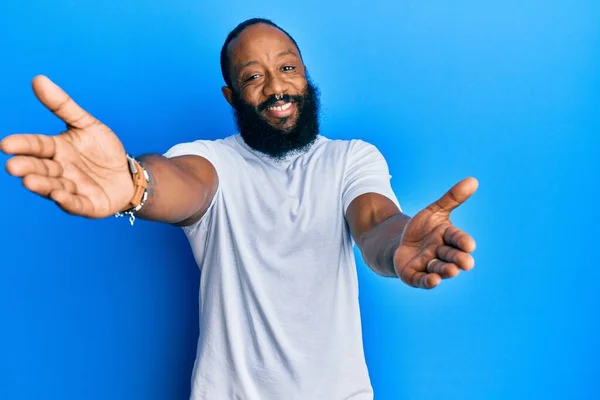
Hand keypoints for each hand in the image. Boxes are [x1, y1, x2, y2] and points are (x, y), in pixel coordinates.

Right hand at [1, 75, 133, 217]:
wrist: (127, 175)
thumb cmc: (103, 151)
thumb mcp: (87, 125)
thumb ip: (63, 105)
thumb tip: (37, 79)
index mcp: (57, 150)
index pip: (37, 146)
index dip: (23, 145)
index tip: (5, 144)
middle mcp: (60, 171)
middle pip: (41, 168)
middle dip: (27, 167)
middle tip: (13, 167)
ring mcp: (72, 189)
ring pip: (54, 187)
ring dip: (42, 185)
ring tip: (29, 181)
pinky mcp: (87, 204)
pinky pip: (76, 203)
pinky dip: (67, 200)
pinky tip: (58, 196)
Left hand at [394, 177, 477, 288]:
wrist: (401, 245)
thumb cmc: (423, 229)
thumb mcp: (434, 211)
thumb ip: (452, 198)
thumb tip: (473, 180)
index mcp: (449, 238)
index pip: (458, 239)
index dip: (463, 242)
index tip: (469, 245)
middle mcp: (442, 254)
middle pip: (452, 257)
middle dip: (458, 259)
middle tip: (465, 263)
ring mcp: (429, 266)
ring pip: (440, 269)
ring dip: (446, 270)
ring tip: (451, 271)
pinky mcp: (415, 276)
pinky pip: (422, 280)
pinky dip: (428, 281)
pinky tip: (433, 281)